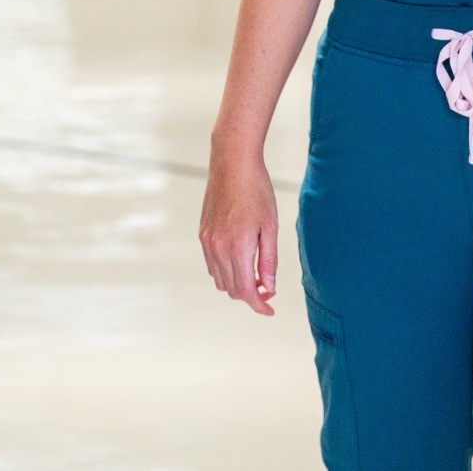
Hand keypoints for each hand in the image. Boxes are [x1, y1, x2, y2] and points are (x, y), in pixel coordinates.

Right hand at [199, 152, 279, 315]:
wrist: (232, 163)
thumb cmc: (256, 191)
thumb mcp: (270, 226)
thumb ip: (269, 260)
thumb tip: (269, 287)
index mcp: (238, 247)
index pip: (246, 291)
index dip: (259, 305)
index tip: (269, 310)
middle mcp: (218, 248)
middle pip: (232, 290)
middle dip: (251, 295)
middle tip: (268, 288)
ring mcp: (207, 242)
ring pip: (220, 280)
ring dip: (237, 285)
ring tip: (256, 275)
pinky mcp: (203, 234)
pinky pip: (211, 265)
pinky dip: (225, 272)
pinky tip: (240, 262)